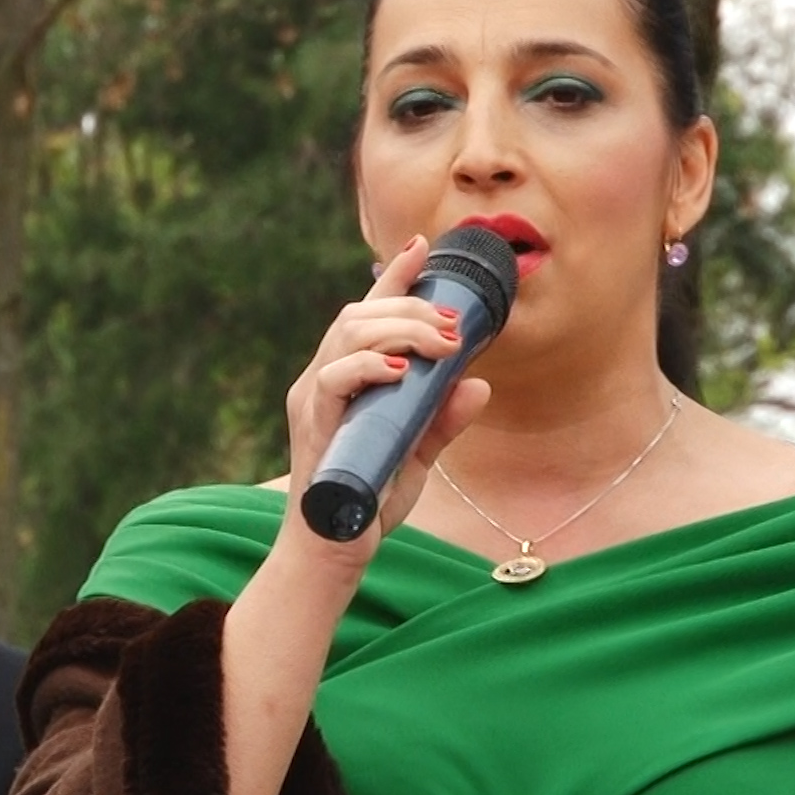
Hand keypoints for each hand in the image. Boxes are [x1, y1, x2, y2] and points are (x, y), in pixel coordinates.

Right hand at [282, 234, 490, 567]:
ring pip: (349, 332)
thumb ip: (445, 418)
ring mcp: (315, 398)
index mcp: (347, 377)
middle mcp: (324, 378)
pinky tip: (403, 370)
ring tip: (442, 342)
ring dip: (402, 329)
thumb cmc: (371, 497)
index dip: (395, 278)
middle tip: (456, 326)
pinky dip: (370, 366)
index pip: (368, 313)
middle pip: (361, 313)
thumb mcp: (420, 453)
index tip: (423, 247)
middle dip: (413, 307)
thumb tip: (481, 383)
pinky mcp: (313, 422)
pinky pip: (334, 377)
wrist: (337, 548)